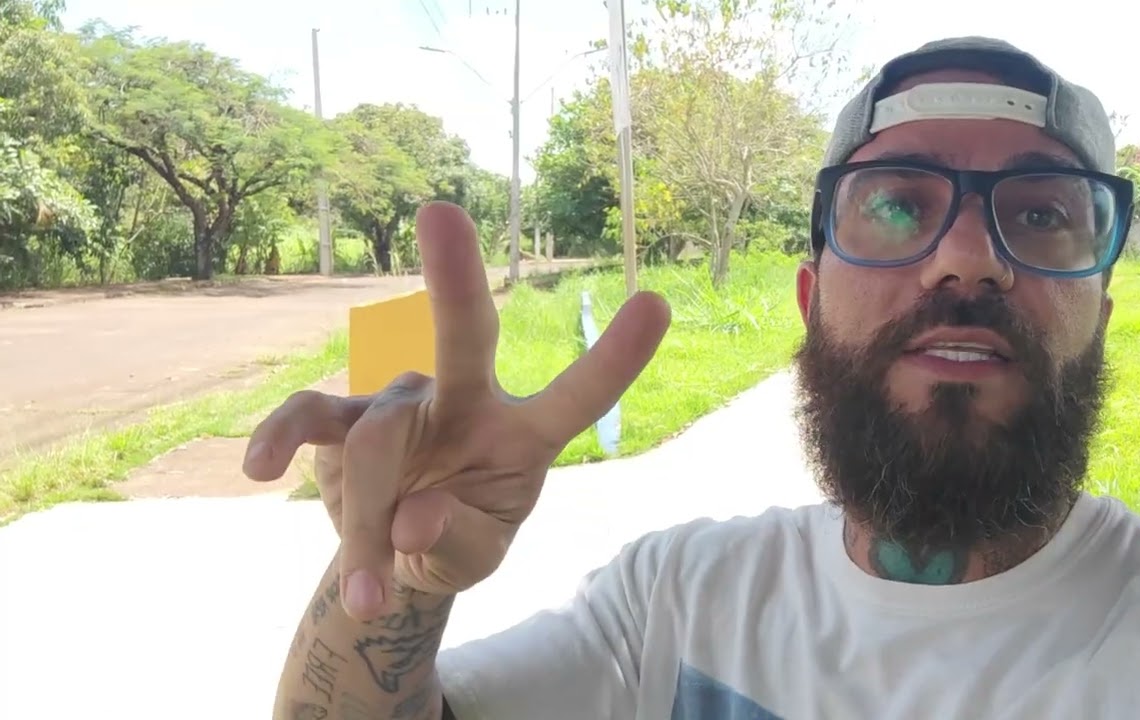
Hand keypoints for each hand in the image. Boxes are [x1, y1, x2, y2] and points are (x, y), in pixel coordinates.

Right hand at [242, 202, 669, 620]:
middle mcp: (466, 400)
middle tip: (441, 212)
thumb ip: (456, 545)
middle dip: (453, 278)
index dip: (615, 355)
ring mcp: (401, 405)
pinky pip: (308, 417)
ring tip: (371, 589)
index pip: (577, 393)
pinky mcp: (341, 420)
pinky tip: (261, 469)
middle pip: (464, 334)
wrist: (389, 558)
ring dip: (364, 522)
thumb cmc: (454, 542)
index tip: (657, 302)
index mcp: (524, 434)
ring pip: (375, 439)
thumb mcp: (471, 562)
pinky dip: (282, 440)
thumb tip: (414, 517)